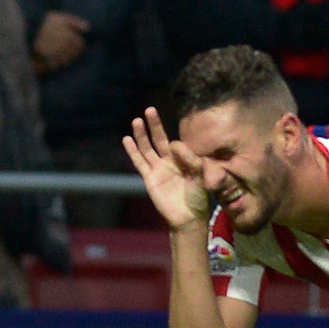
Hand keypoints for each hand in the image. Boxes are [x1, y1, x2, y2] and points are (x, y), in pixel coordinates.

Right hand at [32, 11, 89, 74]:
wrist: (31, 26)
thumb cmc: (47, 21)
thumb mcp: (62, 18)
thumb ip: (76, 22)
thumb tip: (88, 27)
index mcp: (70, 37)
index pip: (81, 45)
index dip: (79, 44)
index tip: (77, 42)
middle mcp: (65, 47)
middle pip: (74, 54)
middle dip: (74, 52)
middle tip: (69, 49)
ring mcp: (56, 53)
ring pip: (66, 61)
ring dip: (66, 59)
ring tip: (63, 56)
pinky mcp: (47, 57)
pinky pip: (55, 65)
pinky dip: (56, 64)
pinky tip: (54, 61)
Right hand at [124, 106, 211, 231]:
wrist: (188, 217)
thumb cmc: (198, 198)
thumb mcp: (200, 176)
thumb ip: (192, 160)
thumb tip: (174, 144)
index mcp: (184, 159)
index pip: (177, 144)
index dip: (177, 145)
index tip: (177, 150)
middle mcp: (169, 161)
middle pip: (159, 139)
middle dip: (154, 125)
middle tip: (149, 110)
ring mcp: (158, 169)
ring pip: (147, 148)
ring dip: (141, 135)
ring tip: (137, 121)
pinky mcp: (149, 178)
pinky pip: (139, 162)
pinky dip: (133, 151)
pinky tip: (127, 139)